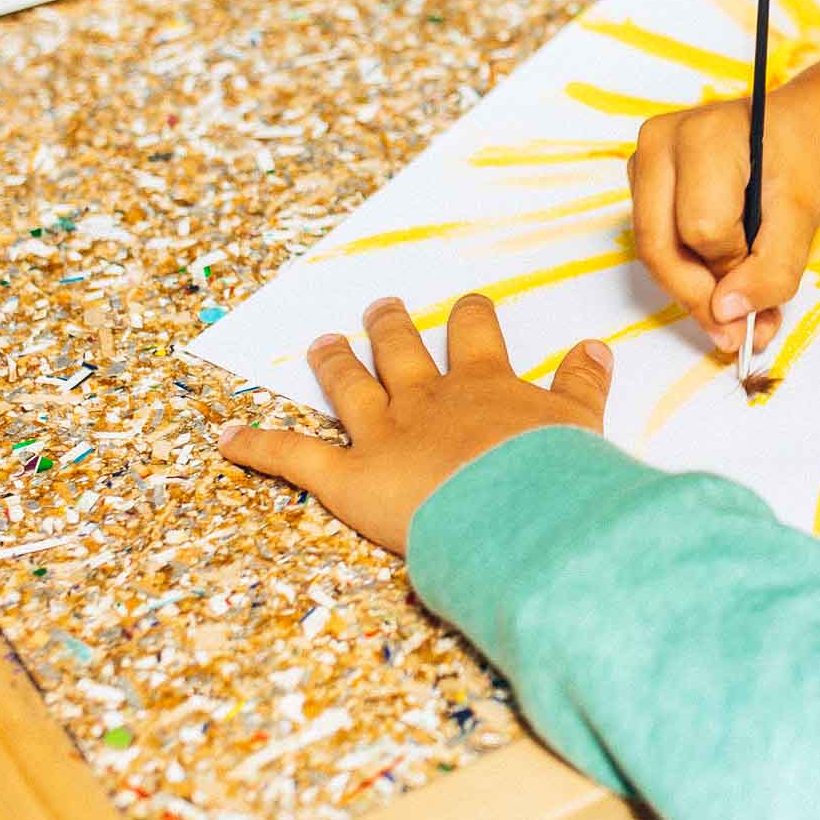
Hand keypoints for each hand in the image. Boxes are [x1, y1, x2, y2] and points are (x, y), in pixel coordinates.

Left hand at [218, 295, 611, 554]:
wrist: (519, 512)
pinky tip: (224, 438)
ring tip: (322, 344)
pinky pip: (294, 456)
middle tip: (381, 308)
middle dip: (390, 327)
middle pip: (401, 350)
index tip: (468, 308)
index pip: (474, 338)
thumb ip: (584, 385)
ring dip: (332, 364)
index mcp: (483, 385)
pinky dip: (256, 446)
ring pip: (349, 387)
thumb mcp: (582, 424)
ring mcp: (382, 433)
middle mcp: (426, 399)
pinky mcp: (347, 477)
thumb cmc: (555, 475)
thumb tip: (596, 347)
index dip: (469, 320)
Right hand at [630, 88, 819, 358]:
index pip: (703, 229)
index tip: (763, 287)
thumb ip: (772, 270)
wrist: (799, 129)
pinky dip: (686, 267)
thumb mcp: (803, 219)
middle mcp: (660, 141)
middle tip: (737, 329)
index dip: (732, 269)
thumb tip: (726, 313)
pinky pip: (655, 241)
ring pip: (653, 249)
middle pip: (661, 245)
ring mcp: (643, 159)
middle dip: (700, 294)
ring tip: (737, 301)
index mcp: (704, 136)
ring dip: (693, 286)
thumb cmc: (802, 162)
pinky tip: (720, 271)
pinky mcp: (641, 180)